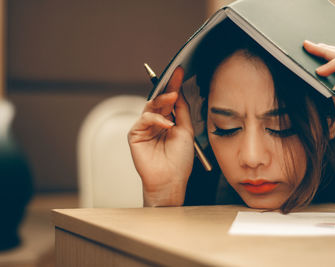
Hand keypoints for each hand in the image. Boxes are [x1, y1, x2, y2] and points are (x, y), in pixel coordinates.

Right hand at [128, 67, 194, 205]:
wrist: (170, 179)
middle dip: (168, 87)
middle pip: (160, 100)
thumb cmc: (179, 159)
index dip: (174, 85)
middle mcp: (156, 122)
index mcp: (168, 121)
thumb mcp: (186, 131)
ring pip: (151, 106)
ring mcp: (145, 128)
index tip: (180, 71)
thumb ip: (182, 111)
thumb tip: (180, 92)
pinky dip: (156, 119)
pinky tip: (167, 124)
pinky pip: (144, 120)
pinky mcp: (135, 134)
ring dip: (162, 99)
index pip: (170, 100)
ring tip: (173, 96)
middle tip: (175, 76)